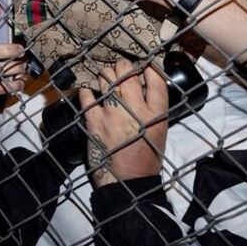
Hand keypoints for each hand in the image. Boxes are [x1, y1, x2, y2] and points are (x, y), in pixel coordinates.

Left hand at [78, 61, 167, 187]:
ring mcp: (113, 113)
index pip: (156, 79)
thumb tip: (144, 88)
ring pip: (107, 79)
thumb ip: (154, 108)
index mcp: (156, 113)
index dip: (149, 68)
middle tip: (121, 69)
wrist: (127, 179)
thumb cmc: (146, 156)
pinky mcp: (94, 121)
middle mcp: (135, 109)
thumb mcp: (159, 130)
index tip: (145, 65)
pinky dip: (87, 91)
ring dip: (106, 75)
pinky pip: (87, 96)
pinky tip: (89, 92)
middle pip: (128, 73)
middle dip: (123, 66)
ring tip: (106, 78)